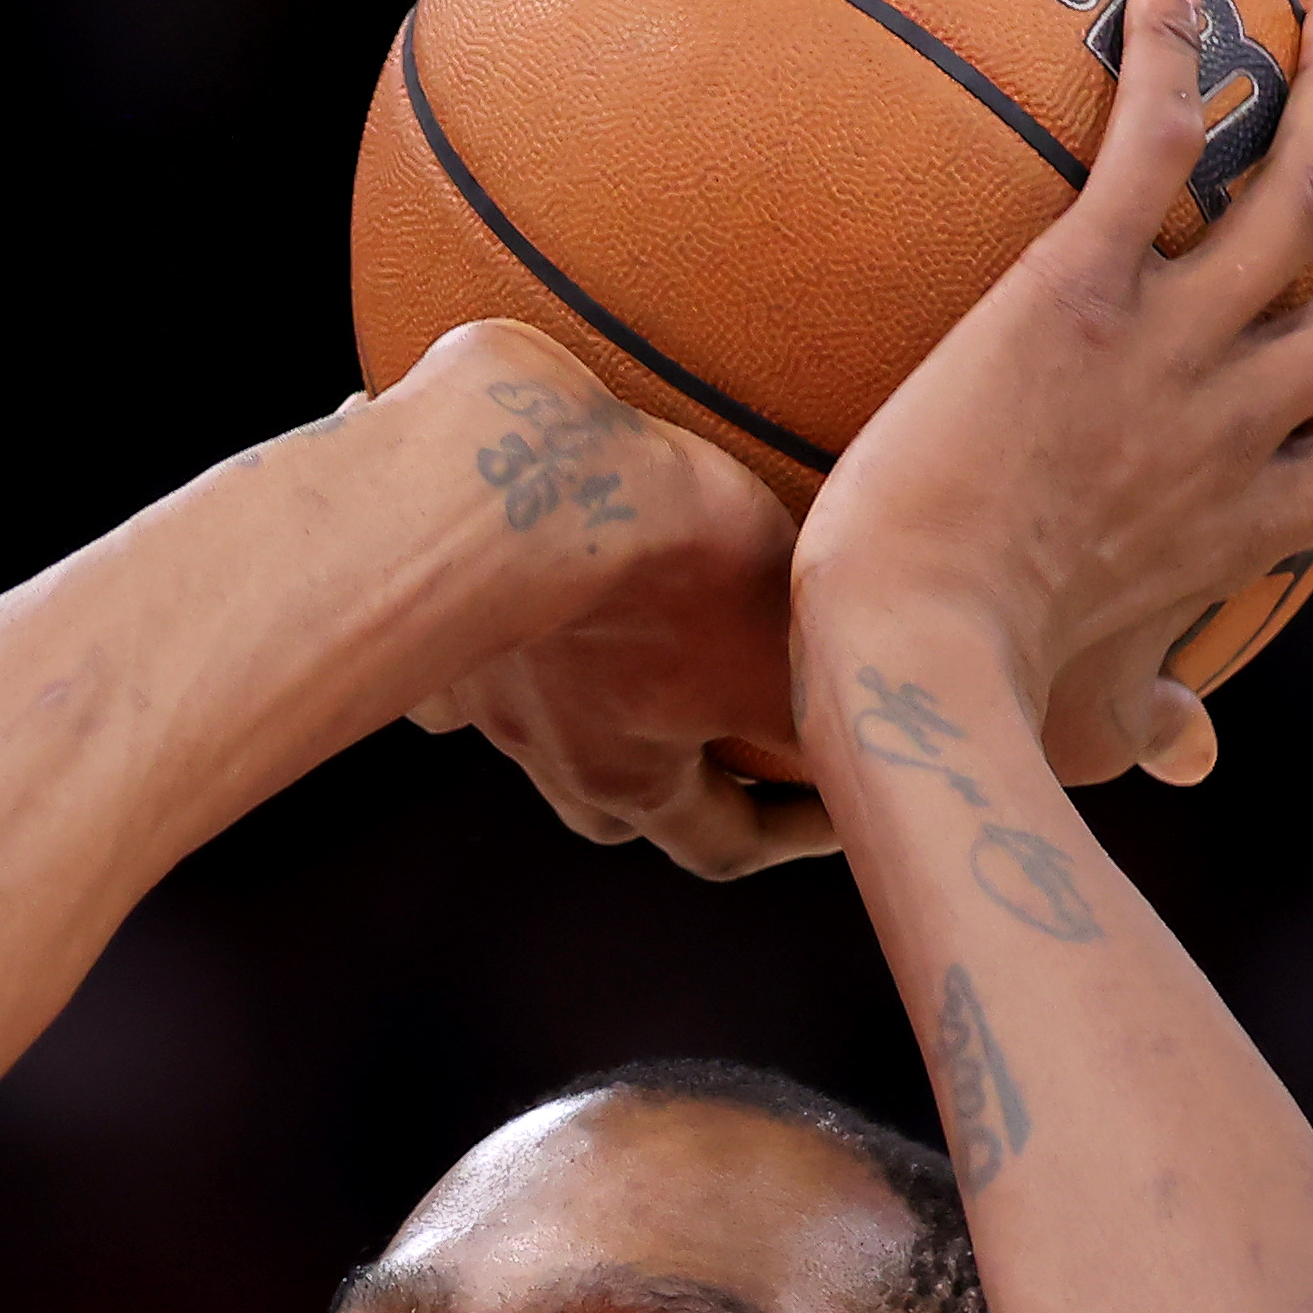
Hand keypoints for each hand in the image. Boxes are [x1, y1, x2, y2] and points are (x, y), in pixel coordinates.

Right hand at [391, 322, 816, 877]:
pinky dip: (488, 649)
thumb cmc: (655, 563)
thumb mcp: (781, 642)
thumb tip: (884, 761)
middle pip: (613, 809)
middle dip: (675, 796)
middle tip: (731, 755)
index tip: (848, 811)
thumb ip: (827, 711)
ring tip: (633, 666)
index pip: (723, 844)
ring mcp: (472, 678)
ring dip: (586, 718)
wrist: (500, 469)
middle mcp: (540, 746)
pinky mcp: (428, 600)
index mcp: (628, 775)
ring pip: (535, 730)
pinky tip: (508, 614)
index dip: (796, 835)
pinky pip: (460, 651)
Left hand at [796, 0, 1312, 789]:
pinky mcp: (1080, 292)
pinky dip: (1174, 56)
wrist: (916, 650)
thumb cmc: (986, 702)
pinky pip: (1151, 146)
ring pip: (1306, 195)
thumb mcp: (1094, 722)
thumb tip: (1189, 760)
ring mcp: (1173, 350)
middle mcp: (1240, 427)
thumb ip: (1152, 726)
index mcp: (1251, 527)